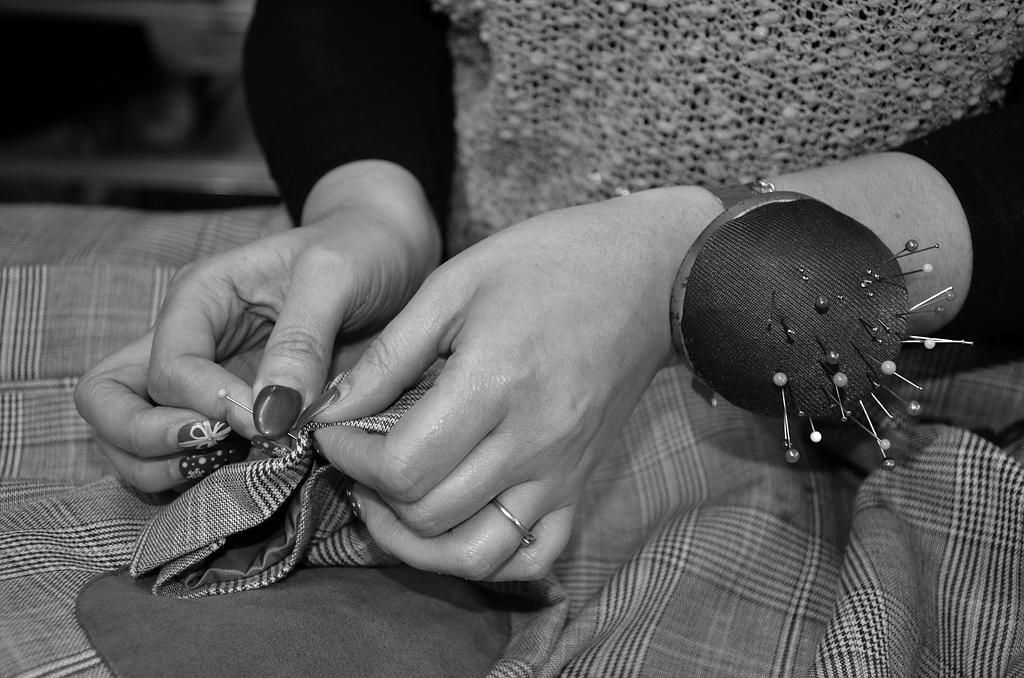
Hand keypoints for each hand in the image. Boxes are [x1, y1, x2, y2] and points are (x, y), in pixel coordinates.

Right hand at [75, 161, 440, 491]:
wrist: (392, 254)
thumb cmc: (362, 248)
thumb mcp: (337, 277)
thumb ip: (300, 341)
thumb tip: (271, 416)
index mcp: (200, 297)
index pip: (167, 369)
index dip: (207, 405)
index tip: (267, 423)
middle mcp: (187, 340)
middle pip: (109, 401)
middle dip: (145, 441)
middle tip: (213, 455)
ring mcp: (205, 379)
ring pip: (130, 439)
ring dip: (162, 469)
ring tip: (233, 471)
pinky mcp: (234, 412)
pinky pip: (186, 455)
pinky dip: (200, 478)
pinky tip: (249, 476)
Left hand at [315, 186, 721, 579]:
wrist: (648, 276)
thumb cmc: (549, 263)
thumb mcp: (456, 283)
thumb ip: (390, 353)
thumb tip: (329, 407)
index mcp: (495, 382)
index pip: (401, 466)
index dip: (348, 457)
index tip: (332, 429)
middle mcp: (533, 441)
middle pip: (429, 514)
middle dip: (370, 493)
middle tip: (356, 457)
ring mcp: (562, 472)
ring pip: (474, 555)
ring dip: (415, 545)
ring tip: (388, 505)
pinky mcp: (582, 484)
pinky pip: (532, 558)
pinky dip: (484, 560)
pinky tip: (453, 527)